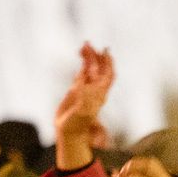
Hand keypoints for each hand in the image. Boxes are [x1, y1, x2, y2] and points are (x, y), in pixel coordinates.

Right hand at [54, 43, 114, 170]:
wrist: (69, 132)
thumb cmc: (78, 123)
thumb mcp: (83, 110)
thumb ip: (84, 95)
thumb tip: (83, 80)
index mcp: (100, 93)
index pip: (107, 74)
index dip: (108, 62)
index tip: (105, 50)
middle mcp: (94, 90)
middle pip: (99, 69)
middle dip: (96, 56)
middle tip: (89, 44)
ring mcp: (85, 89)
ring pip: (89, 70)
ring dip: (88, 58)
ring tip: (83, 47)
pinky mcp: (75, 92)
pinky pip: (81, 75)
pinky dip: (81, 66)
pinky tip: (81, 58)